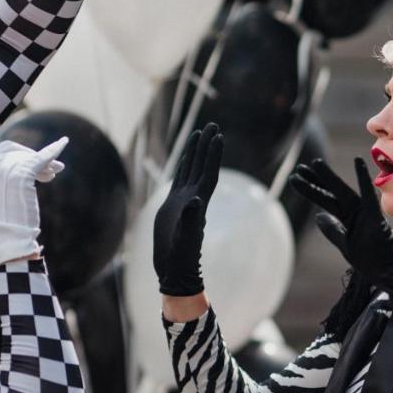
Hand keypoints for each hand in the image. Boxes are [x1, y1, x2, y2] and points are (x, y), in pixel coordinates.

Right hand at [0, 137, 67, 266]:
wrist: (10, 236)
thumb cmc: (6, 214)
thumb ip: (5, 169)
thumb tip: (27, 154)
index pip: (6, 149)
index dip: (22, 154)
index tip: (35, 165)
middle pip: (19, 151)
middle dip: (34, 158)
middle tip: (51, 170)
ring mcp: (5, 168)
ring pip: (30, 157)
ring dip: (45, 163)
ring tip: (53, 173)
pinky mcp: (22, 174)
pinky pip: (41, 158)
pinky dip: (53, 151)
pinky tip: (62, 144)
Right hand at [154, 123, 222, 295]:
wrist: (175, 268)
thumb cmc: (181, 256)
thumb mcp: (185, 238)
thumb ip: (191, 220)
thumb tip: (196, 201)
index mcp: (198, 202)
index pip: (208, 173)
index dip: (213, 155)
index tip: (218, 136)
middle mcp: (194, 197)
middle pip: (202, 165)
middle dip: (207, 145)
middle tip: (212, 124)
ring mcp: (184, 200)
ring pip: (191, 169)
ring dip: (196, 152)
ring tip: (199, 133)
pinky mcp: (173, 205)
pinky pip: (180, 179)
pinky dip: (183, 166)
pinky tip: (185, 158)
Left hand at [289, 157, 392, 302]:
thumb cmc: (373, 260)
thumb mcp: (345, 244)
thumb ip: (332, 230)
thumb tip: (318, 217)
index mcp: (347, 219)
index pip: (325, 200)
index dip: (310, 188)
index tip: (295, 177)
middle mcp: (354, 213)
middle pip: (331, 193)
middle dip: (315, 180)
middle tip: (298, 167)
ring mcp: (365, 214)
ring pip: (343, 193)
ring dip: (330, 178)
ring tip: (316, 163)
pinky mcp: (375, 219)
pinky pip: (368, 197)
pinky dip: (363, 180)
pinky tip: (358, 162)